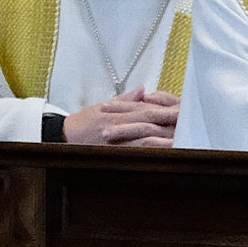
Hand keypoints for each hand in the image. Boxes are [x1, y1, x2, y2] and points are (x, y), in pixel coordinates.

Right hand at [61, 87, 178, 146]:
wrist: (59, 136)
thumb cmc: (82, 123)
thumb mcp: (102, 106)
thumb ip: (125, 99)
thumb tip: (143, 90)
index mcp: (118, 113)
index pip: (147, 109)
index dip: (166, 109)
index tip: (183, 108)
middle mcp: (117, 124)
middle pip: (148, 121)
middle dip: (169, 121)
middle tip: (188, 120)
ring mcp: (113, 140)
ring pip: (142, 137)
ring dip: (162, 138)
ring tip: (180, 138)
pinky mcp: (109, 153)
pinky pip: (130, 154)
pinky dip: (145, 154)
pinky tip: (158, 156)